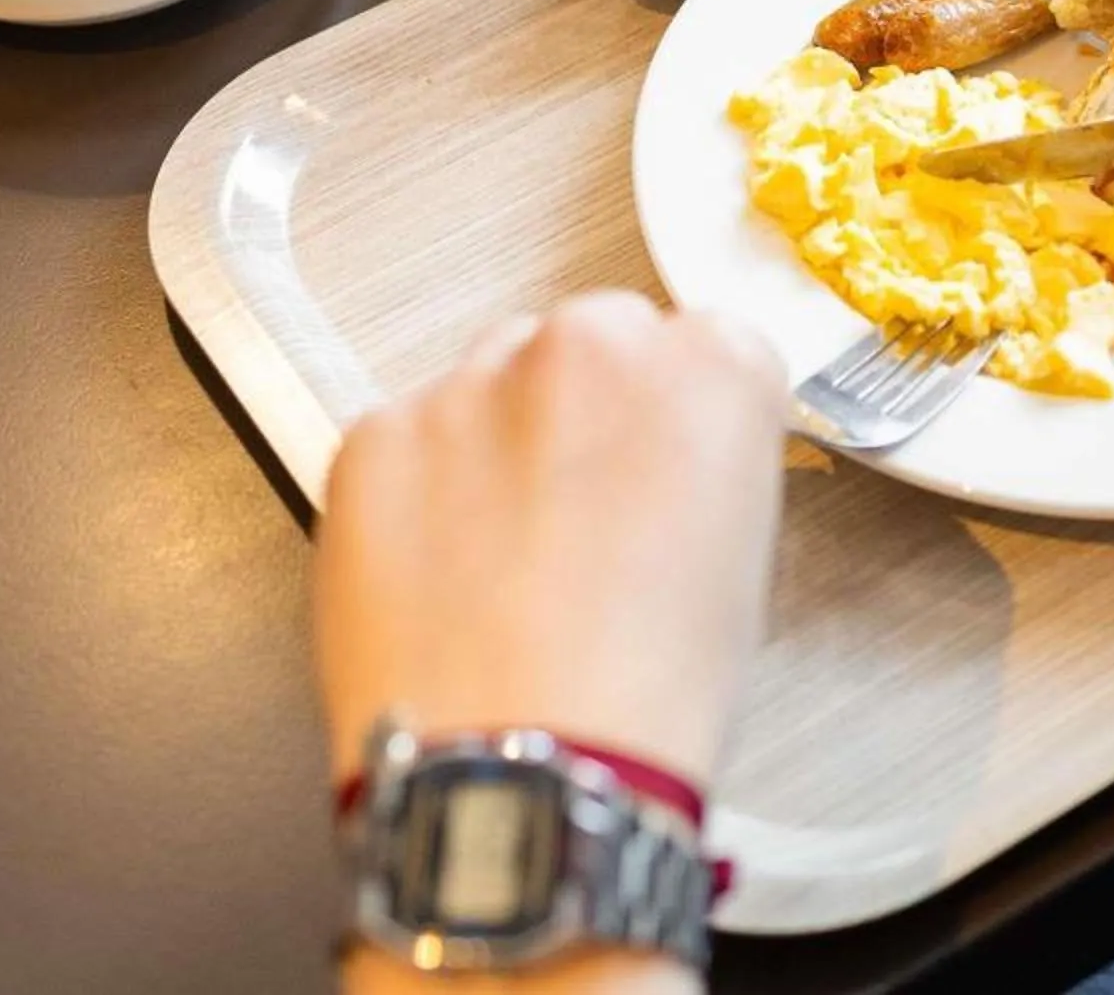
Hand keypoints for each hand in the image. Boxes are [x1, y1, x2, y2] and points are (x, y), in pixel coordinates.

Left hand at [313, 294, 786, 796]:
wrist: (527, 772)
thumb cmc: (645, 693)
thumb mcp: (737, 559)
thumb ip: (700, 463)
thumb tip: (655, 459)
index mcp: (712, 369)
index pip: (700, 345)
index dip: (675, 420)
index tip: (659, 469)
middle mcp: (592, 346)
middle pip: (589, 342)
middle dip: (582, 411)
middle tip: (577, 516)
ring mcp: (474, 383)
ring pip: (490, 380)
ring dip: (496, 442)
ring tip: (501, 563)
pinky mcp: (376, 433)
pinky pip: (404, 441)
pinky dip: (415, 496)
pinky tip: (439, 580)